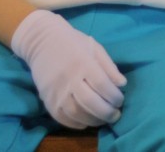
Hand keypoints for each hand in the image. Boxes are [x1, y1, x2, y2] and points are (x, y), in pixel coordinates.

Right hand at [11, 9, 126, 128]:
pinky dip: (75, 124)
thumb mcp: (95, 48)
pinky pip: (61, 117)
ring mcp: (56, 90)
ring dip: (93, 120)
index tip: (121, 100)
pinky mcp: (46, 99)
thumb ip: (109, 67)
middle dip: (106, 112)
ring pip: (76, 113)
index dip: (114, 96)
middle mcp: (69, 79)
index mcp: (83, 63)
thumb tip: (122, 84)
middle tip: (116, 115)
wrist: (42, 41)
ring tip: (104, 120)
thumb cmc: (73, 43)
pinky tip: (86, 122)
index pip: (102, 85)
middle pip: (90, 102)